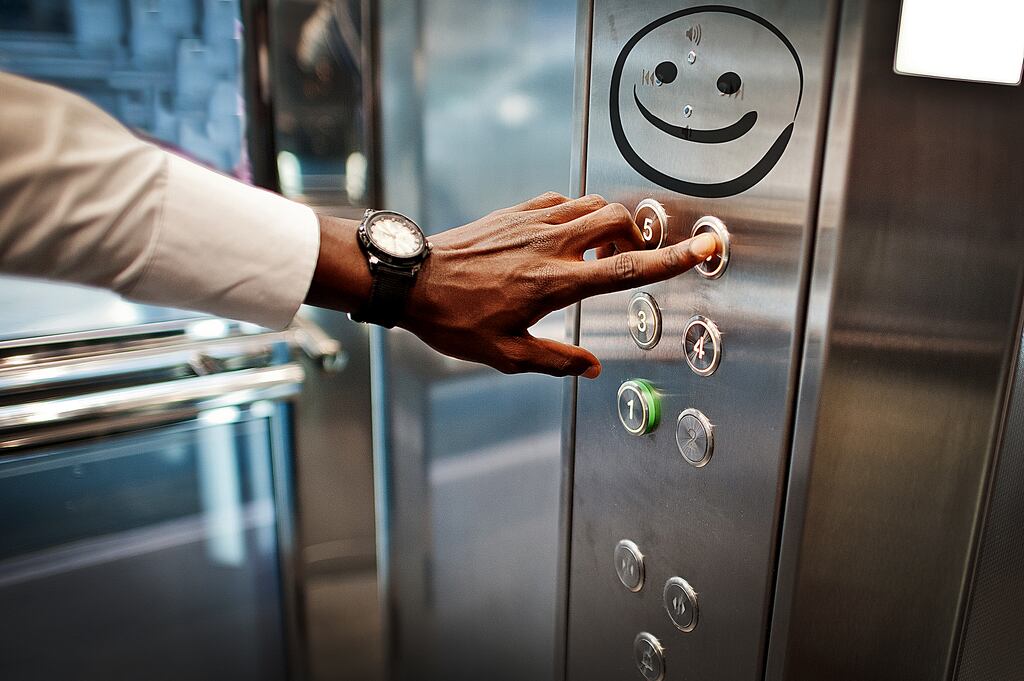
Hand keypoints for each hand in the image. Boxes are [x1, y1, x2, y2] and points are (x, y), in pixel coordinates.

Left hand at [398, 192, 717, 377]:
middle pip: (618, 220)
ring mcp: (532, 221)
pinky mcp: (515, 210)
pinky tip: (563, 238)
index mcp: (554, 284)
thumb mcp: (506, 354)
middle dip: (637, 236)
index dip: (674, 260)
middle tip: (627, 261)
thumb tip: (593, 368)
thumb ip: (556, 362)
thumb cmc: (453, 319)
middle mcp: (550, 245)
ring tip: (596, 253)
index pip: (628, 270)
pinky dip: (576, 213)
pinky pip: (562, 200)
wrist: (410, 279)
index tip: (706, 247)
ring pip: (592, 203)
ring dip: (608, 223)